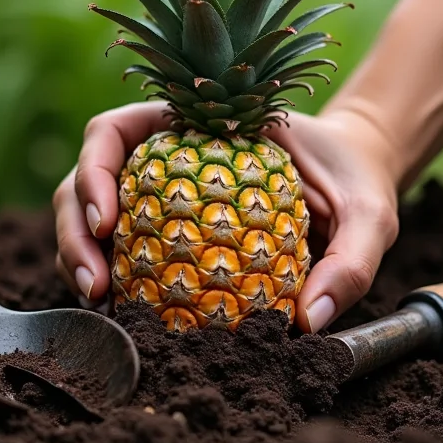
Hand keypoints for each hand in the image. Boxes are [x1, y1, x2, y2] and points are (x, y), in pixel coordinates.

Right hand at [53, 103, 399, 332]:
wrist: (355, 177)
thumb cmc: (354, 179)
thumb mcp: (368, 214)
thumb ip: (351, 262)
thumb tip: (306, 321)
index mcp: (195, 121)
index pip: (116, 130)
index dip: (95, 171)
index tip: (109, 222)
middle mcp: (166, 151)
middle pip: (89, 175)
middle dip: (75, 228)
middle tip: (95, 285)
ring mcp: (161, 187)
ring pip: (92, 211)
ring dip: (79, 255)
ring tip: (101, 302)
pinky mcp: (168, 223)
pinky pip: (126, 245)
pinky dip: (114, 274)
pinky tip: (126, 308)